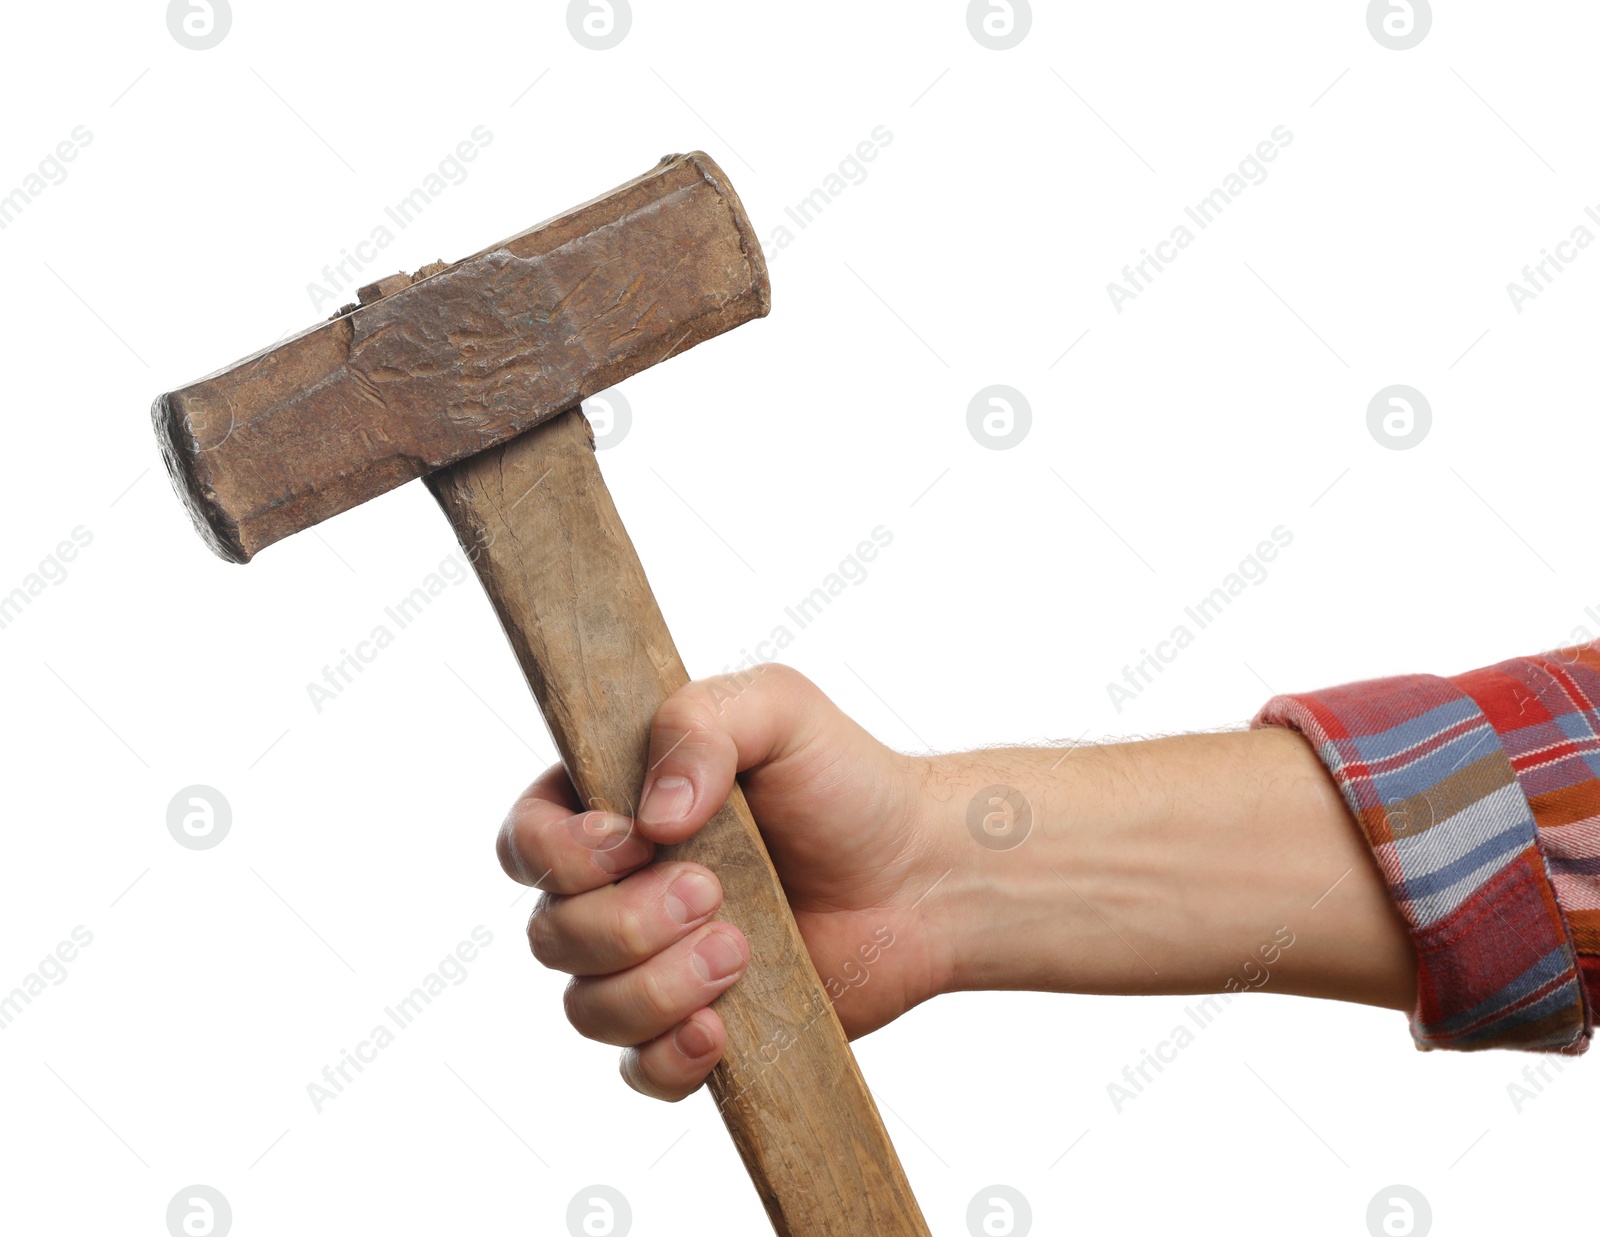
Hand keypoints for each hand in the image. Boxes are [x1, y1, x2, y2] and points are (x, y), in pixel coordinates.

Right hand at [496, 664, 956, 1100]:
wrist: (921, 874)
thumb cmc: (845, 783)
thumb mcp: (779, 708)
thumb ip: (701, 721)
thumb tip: (653, 813)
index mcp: (615, 808)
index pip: (527, 841)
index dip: (559, 853)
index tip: (634, 841)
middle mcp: (619, 890)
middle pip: (549, 935)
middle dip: (627, 921)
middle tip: (714, 891)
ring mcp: (652, 966)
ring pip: (587, 1009)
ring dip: (656, 986)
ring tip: (740, 949)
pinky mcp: (696, 1028)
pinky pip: (639, 1072)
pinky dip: (668, 1059)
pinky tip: (720, 1028)